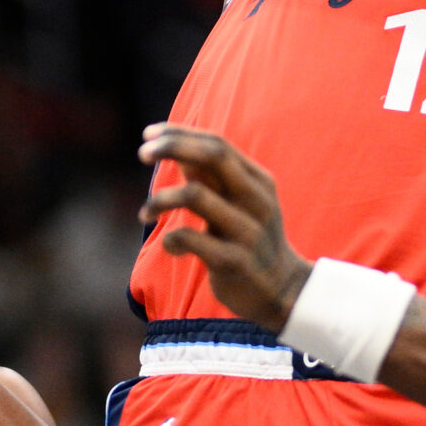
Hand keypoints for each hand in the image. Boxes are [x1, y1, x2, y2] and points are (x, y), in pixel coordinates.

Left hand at [136, 125, 312, 330]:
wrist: (283, 291)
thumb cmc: (251, 240)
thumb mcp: (241, 204)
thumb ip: (214, 179)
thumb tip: (180, 151)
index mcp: (258, 181)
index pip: (217, 144)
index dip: (179, 134)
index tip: (149, 134)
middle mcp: (256, 200)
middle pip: (212, 156)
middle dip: (172, 147)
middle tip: (142, 153)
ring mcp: (247, 230)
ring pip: (194, 194)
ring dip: (160, 199)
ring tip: (145, 213)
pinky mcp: (234, 261)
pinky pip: (190, 238)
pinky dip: (171, 239)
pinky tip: (171, 247)